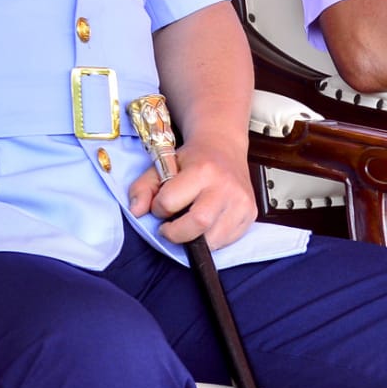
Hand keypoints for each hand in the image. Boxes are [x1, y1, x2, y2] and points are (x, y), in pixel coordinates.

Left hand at [127, 137, 256, 249]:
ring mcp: (241, 201)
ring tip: (187, 227)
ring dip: (195, 241)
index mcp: (201, 170)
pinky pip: (230, 240)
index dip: (158, 208)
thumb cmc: (191, 159)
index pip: (170, 202)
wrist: (223, 147)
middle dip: (176, 233)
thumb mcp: (161, 164)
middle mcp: (225, 186)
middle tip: (169, 228)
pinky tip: (205, 228)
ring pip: (216, 238)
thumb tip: (136, 211)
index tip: (159, 207)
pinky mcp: (251, 214)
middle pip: (198, 223)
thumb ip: (143, 187)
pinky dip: (213, 240)